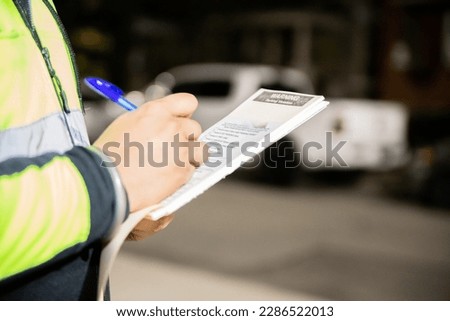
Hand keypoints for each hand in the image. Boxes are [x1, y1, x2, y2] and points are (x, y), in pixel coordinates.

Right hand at [94, 93, 206, 235]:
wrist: (106, 182)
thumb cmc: (108, 156)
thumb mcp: (125, 123)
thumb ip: (150, 119)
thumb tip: (163, 120)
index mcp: (157, 111)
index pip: (187, 102)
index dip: (185, 113)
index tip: (182, 121)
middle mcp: (172, 127)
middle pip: (195, 128)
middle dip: (186, 138)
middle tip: (170, 149)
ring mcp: (180, 149)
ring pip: (199, 150)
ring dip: (190, 156)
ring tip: (171, 164)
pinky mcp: (183, 171)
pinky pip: (192, 169)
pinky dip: (183, 174)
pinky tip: (165, 177)